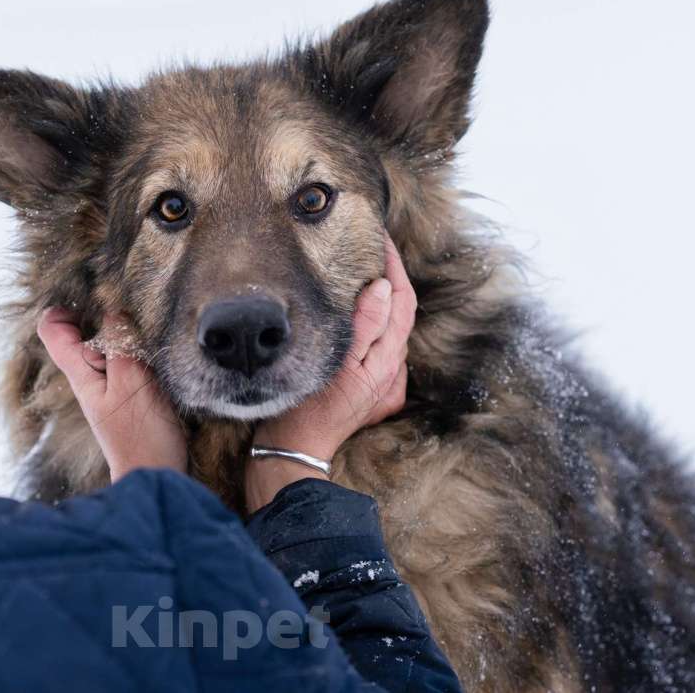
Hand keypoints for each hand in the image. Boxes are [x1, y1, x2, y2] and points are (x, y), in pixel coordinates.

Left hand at [37, 309, 187, 482]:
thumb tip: (112, 310)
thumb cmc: (143, 435)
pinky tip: (153, 344)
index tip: (89, 295)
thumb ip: (119, 343)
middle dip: (95, 311)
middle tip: (122, 296)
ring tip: (142, 317)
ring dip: (119, 329)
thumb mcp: (131, 381)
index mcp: (80, 373)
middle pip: (78, 333)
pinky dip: (134, 347)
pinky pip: (124, 362)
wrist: (157, 477)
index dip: (62, 307)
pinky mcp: (130, 397)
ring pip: (104, 346)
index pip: (51, 330)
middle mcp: (90, 378)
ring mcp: (110, 388)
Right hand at [245, 234, 415, 512]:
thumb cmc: (307, 412)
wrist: (292, 454)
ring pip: (390, 330)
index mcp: (386, 361)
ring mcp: (381, 384)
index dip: (395, 267)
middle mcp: (391, 371)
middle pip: (400, 313)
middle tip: (372, 249)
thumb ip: (364, 326)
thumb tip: (384, 288)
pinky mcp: (369, 393)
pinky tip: (358, 317)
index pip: (401, 301)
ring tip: (364, 273)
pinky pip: (378, 349)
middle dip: (391, 279)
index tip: (382, 239)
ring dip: (383, 300)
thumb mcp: (337, 365)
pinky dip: (372, 325)